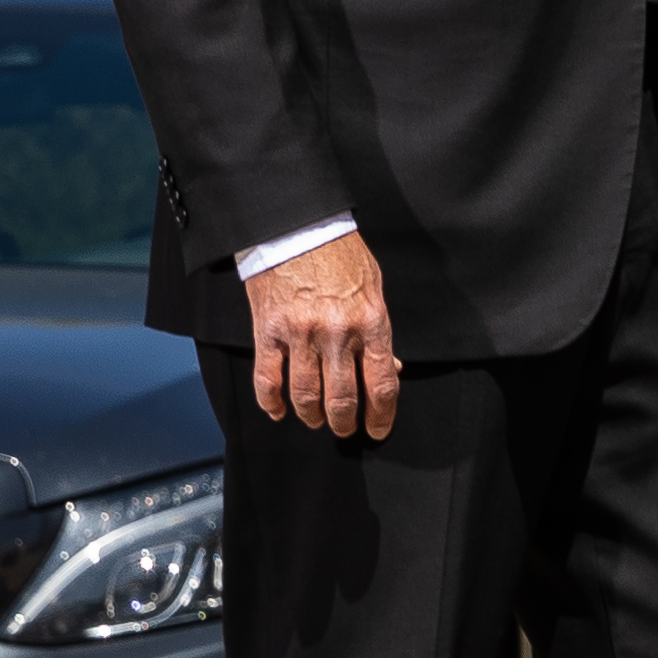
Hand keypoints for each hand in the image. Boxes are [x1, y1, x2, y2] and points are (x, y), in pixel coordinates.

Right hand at [246, 234, 400, 441]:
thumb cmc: (340, 255)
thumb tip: (389, 369)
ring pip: (305, 395)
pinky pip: (268, 379)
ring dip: (311, 415)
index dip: (381, 415)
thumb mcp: (374, 288)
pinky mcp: (269, 331)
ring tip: (315, 420)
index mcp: (370, 323)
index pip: (381, 384)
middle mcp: (337, 334)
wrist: (297, 227)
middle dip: (344, 422)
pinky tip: (278, 411)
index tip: (377, 430)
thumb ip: (380, 332)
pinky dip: (271, 402)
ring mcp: (301, 334)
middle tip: (343, 429)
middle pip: (343, 397)